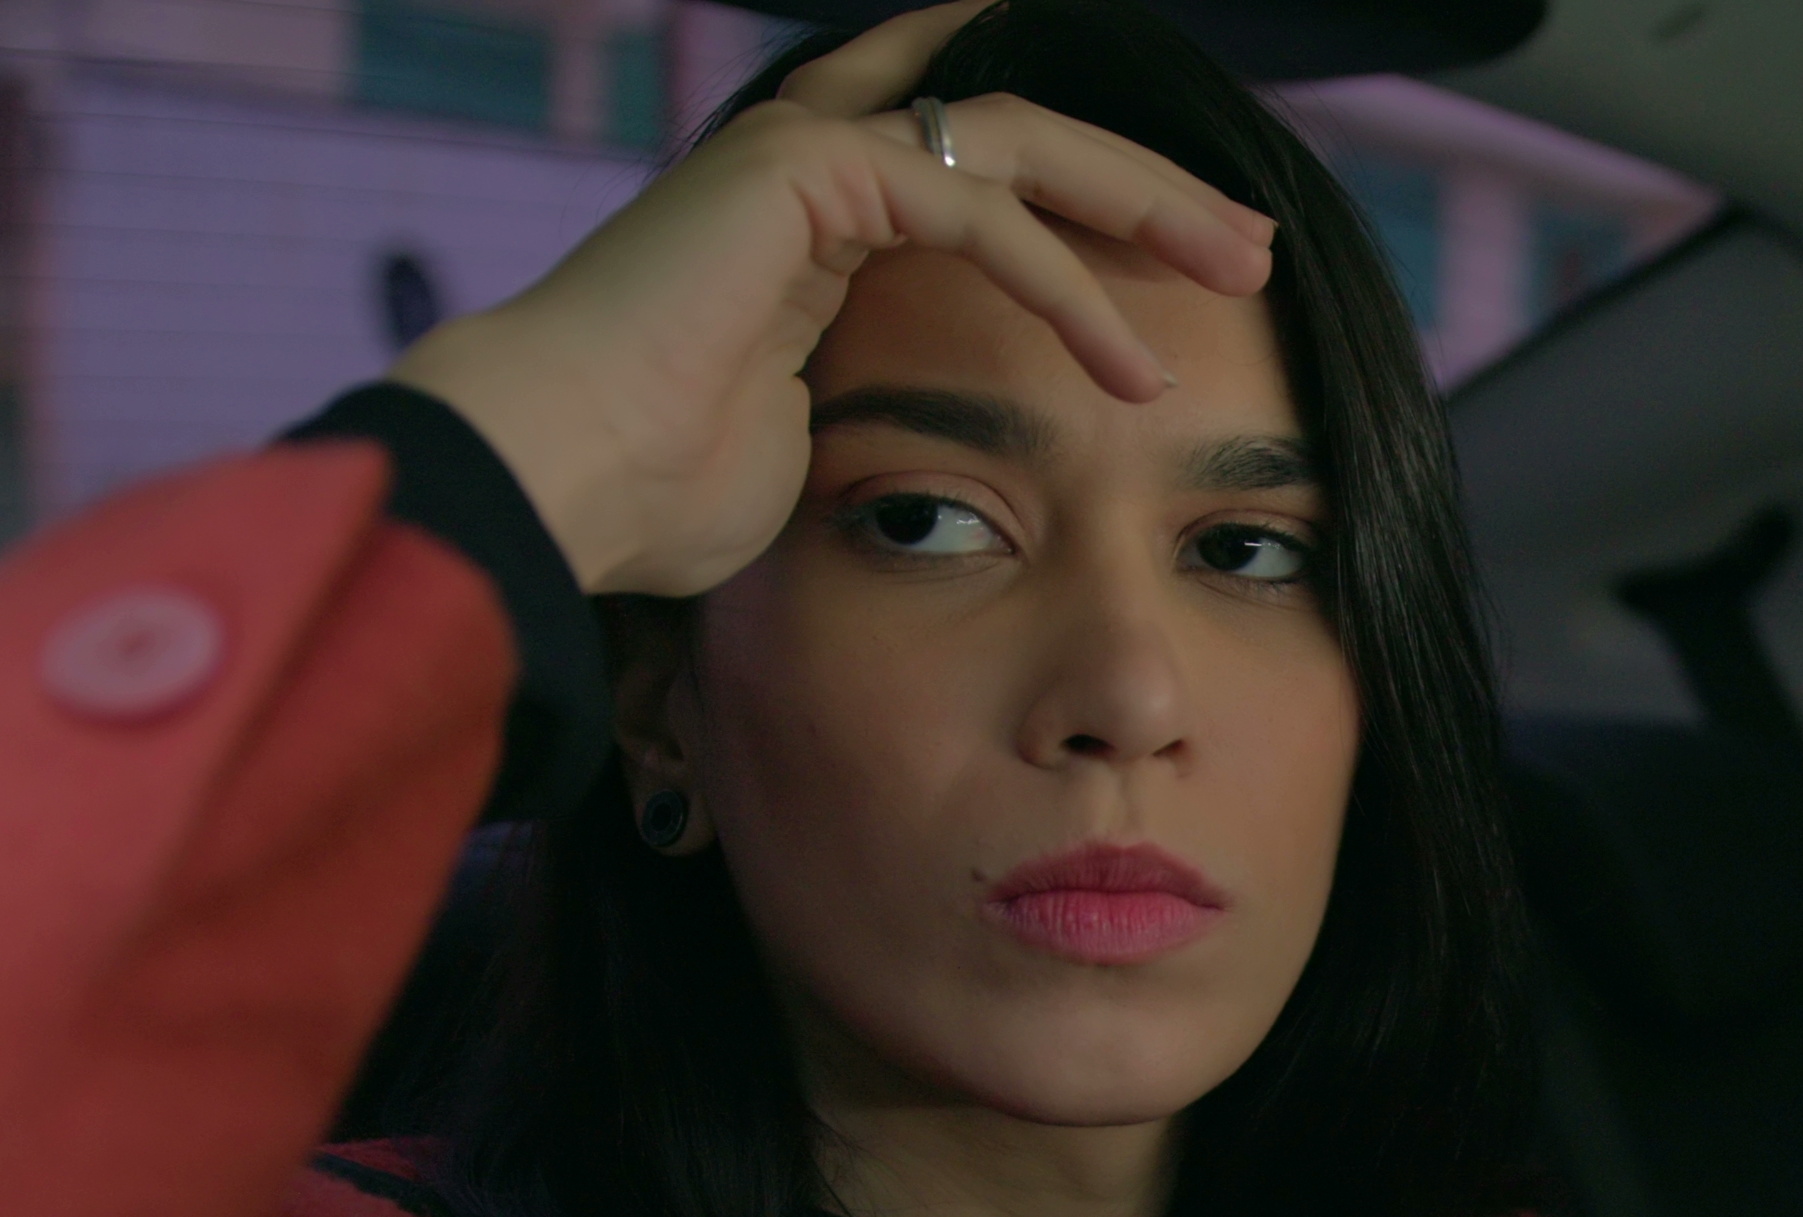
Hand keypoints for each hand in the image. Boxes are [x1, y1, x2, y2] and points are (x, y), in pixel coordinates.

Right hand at [384, 2, 1275, 596]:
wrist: (551, 484)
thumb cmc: (652, 496)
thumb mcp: (807, 448)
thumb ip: (871, 407)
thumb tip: (935, 474)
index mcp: (815, 221)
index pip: (982, 176)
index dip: (1093, 209)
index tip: (1192, 277)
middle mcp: (811, 164)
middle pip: (1020, 133)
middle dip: (1148, 184)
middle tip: (1251, 246)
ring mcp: (803, 155)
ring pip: (1019, 140)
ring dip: (1142, 205)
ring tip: (1237, 272)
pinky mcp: (802, 172)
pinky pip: (975, 211)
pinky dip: (1065, 287)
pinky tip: (1134, 364)